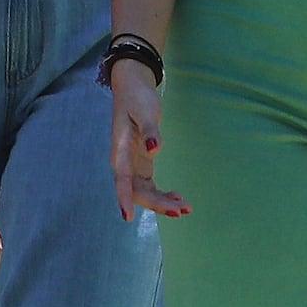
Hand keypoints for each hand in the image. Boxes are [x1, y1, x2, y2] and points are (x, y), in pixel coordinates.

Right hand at [111, 62, 187, 218]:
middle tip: (181, 211)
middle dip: (156, 204)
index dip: (124, 198)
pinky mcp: (141, 163)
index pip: (121, 178)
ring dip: (162, 202)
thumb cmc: (137, 98)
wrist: (132, 88)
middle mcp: (124, 160)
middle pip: (136, 190)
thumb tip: (155, 151)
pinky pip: (150, 186)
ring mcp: (132, 163)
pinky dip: (163, 194)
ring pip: (144, 191)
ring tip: (186, 208)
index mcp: (121, 149)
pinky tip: (178, 196)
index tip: (128, 218)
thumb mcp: (145, 110)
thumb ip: (150, 131)